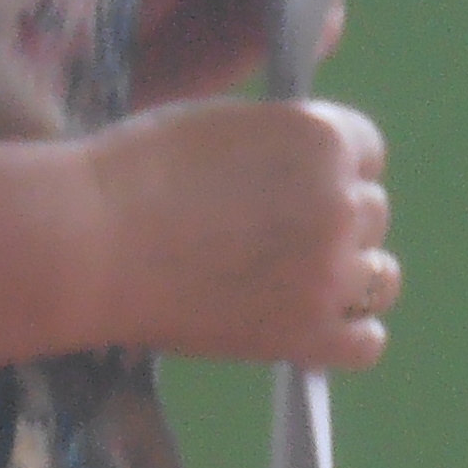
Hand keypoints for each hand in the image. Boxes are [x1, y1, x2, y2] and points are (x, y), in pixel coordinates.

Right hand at [84, 97, 397, 370]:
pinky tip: (316, 328)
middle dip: (333, 220)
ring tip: (297, 281)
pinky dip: (348, 337)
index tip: (301, 184)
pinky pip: (367, 342)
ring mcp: (328, 273)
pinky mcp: (307, 334)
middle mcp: (339, 203)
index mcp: (321, 137)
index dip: (332, 167)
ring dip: (346, 277)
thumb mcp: (224, 125)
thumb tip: (306, 170)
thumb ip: (281, 144)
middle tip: (278, 235)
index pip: (367, 150)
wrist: (87, 244)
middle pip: (373, 213)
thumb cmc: (134, 174)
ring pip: (379, 277)